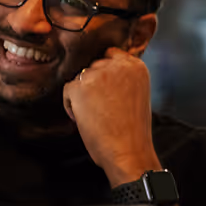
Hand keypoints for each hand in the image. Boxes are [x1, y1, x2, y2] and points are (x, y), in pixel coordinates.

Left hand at [63, 47, 159, 185]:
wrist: (129, 150)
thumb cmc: (133, 129)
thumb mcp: (137, 94)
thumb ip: (124, 78)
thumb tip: (103, 74)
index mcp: (137, 66)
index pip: (112, 54)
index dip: (106, 72)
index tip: (107, 90)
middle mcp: (118, 65)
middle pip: (95, 65)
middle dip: (95, 83)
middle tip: (103, 107)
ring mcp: (99, 74)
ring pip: (80, 77)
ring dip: (83, 94)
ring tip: (97, 114)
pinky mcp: (80, 86)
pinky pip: (68, 90)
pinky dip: (72, 105)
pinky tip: (86, 118)